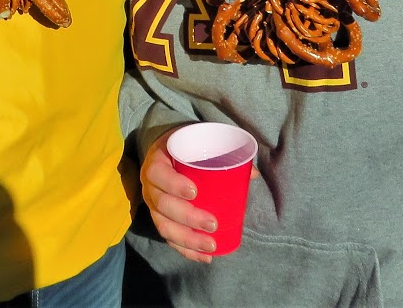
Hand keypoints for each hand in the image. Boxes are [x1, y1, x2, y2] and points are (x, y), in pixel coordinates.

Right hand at [141, 132, 219, 263]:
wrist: (166, 155)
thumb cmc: (185, 150)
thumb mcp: (197, 144)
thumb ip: (222, 154)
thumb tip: (252, 174)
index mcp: (157, 163)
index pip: (158, 174)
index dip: (173, 184)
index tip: (195, 191)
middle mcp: (150, 186)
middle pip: (163, 205)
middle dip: (188, 218)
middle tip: (212, 224)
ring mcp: (153, 206)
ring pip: (164, 227)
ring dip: (188, 240)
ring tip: (211, 247)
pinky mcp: (160, 220)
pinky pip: (169, 239)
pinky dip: (186, 250)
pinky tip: (204, 257)